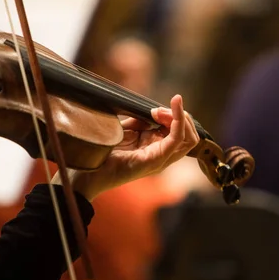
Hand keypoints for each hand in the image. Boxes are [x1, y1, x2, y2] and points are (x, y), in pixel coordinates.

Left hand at [52, 94, 199, 199]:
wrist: (88, 171)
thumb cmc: (103, 152)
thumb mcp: (125, 130)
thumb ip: (140, 120)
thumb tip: (153, 112)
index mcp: (157, 149)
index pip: (181, 132)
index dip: (174, 115)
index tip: (155, 108)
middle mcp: (163, 156)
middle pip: (190, 136)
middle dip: (180, 116)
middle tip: (158, 110)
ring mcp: (161, 160)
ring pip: (190, 139)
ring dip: (180, 118)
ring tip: (160, 112)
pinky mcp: (156, 160)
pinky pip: (177, 140)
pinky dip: (179, 121)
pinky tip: (173, 108)